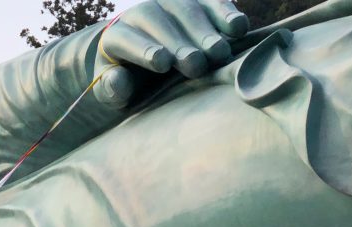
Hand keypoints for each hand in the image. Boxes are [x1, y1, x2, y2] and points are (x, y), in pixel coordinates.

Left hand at [94, 0, 249, 106]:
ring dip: (205, 31)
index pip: (127, 39)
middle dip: (179, 43)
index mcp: (117, 36)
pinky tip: (238, 28)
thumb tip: (117, 81)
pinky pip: (212, 2)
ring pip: (187, 10)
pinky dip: (226, 13)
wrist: (143, 60)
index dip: (144, 49)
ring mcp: (170, 3)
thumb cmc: (129, 81)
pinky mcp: (197, 1)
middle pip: (159, 22)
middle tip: (196, 64)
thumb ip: (113, 88)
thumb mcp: (116, 91)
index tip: (162, 64)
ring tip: (220, 53)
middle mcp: (142, 13)